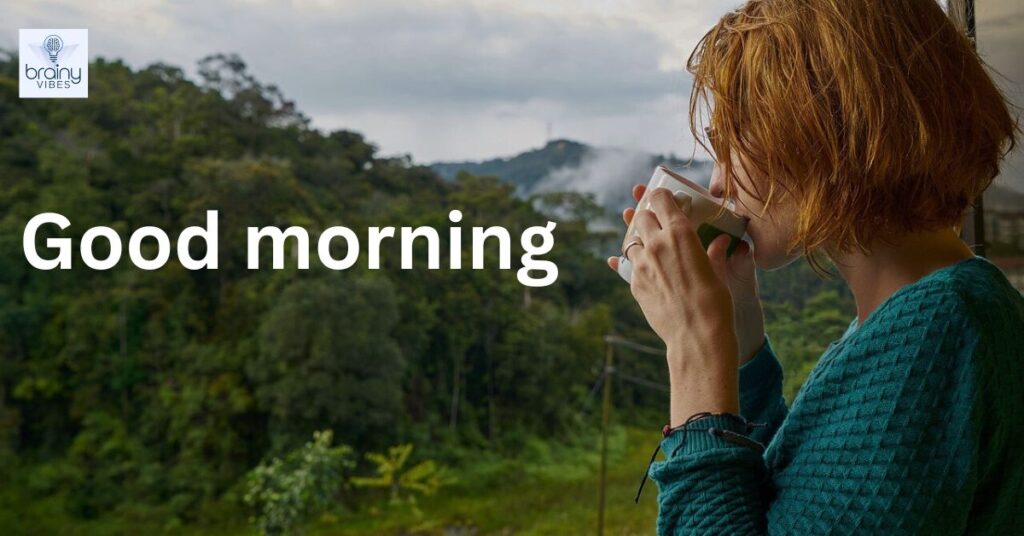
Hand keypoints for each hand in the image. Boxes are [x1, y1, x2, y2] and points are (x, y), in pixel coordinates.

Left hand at [608, 183, 765, 364]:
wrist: (696, 337)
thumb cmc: (715, 303)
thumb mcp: (718, 272)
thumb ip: (714, 253)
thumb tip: (721, 242)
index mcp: (680, 233)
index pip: (660, 199)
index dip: (660, 196)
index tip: (663, 198)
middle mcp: (656, 244)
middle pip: (640, 217)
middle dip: (648, 217)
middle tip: (658, 224)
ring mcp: (641, 264)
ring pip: (631, 241)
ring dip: (640, 241)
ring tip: (652, 249)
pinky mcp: (634, 283)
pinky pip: (628, 266)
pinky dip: (636, 264)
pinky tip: (645, 268)